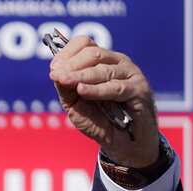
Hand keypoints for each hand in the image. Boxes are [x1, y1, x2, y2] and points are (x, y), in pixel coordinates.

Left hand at [48, 35, 159, 167]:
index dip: (67, 54)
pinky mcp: (139, 90)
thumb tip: (56, 73)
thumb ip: (66, 89)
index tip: (53, 70)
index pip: (85, 44)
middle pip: (93, 53)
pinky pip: (115, 87)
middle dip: (71, 65)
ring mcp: (130, 74)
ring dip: (81, 75)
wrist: (122, 144)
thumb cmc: (100, 122)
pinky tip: (82, 91)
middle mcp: (117, 63)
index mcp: (102, 61)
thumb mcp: (76, 105)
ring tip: (64, 81)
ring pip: (103, 69)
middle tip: (55, 75)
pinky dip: (97, 89)